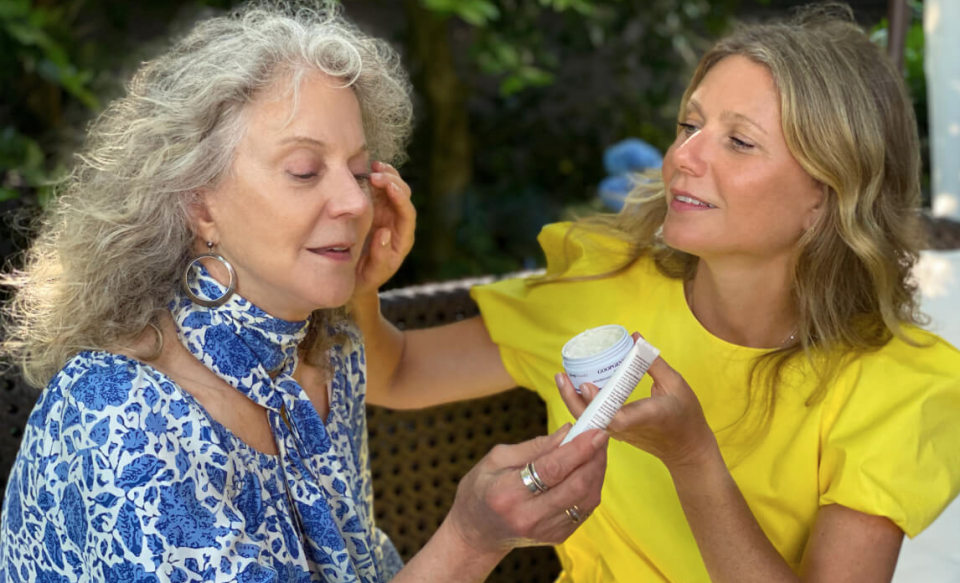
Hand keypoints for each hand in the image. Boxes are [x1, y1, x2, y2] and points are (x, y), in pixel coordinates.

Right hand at [354, 161, 415, 297]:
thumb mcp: (373, 273)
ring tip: (374, 165)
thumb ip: (381, 255)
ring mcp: (386, 214)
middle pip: (403, 197)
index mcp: (402, 238)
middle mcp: (397, 223)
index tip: (389, 186)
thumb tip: (385, 232)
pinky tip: (368, 168)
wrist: (355, 280)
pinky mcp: (374, 209)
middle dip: (392, 182)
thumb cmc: (365, 280)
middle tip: (376, 173)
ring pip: (393, 189)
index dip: (400, 198)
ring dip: (386, 175)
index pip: (407, 213)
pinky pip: (378, 190)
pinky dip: (376, 178)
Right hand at [445, 424, 608, 555]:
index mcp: (507, 493)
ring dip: (597, 471)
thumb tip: (569, 431)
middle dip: (594, 457)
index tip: (595, 430)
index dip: (579, 448)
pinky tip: (588, 469)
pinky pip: (585, 509)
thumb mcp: (497, 459)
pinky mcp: (557, 537)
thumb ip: (535, 446)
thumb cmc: (482, 489)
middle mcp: (528, 516)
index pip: (552, 469)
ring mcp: (545, 531)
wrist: (476, 534)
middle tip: (600, 435)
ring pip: (586, 499)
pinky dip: (592, 486)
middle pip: (576, 486)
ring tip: (596, 449)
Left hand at [556, 333, 718, 470]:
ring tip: (562, 379)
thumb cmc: (686, 415)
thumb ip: (653, 362)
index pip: (616, 417)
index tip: (585, 386)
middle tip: (561, 375)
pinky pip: (595, 420)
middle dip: (572, 399)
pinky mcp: (617, 433)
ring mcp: (620, 433)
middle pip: (593, 419)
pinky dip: (583, 405)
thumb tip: (635, 338)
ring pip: (590, 421)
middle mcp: (628, 428)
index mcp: (646, 416)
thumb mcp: (676, 384)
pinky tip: (576, 388)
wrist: (687, 449)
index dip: (598, 402)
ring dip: (574, 401)